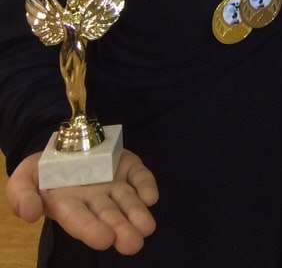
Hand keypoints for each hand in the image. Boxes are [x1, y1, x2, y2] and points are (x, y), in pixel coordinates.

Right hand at [7, 149, 157, 254]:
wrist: (62, 145)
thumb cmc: (40, 170)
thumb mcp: (22, 181)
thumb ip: (22, 197)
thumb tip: (30, 214)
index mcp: (67, 206)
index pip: (79, 220)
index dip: (91, 229)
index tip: (104, 239)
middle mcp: (93, 199)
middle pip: (108, 216)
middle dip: (120, 229)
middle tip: (133, 243)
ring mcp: (112, 182)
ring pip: (127, 201)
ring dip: (137, 213)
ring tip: (146, 227)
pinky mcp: (126, 166)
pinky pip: (138, 176)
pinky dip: (146, 185)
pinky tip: (151, 197)